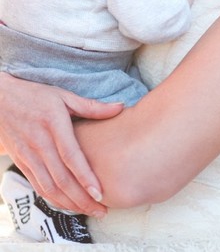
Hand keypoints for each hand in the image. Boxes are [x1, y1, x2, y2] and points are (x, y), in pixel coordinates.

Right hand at [0, 72, 123, 214]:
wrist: (0, 100)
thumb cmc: (35, 95)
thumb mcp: (63, 96)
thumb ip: (91, 106)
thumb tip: (120, 107)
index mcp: (53, 123)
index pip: (70, 155)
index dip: (85, 176)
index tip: (100, 193)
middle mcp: (39, 142)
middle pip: (61, 178)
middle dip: (82, 199)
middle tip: (101, 210)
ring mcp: (28, 155)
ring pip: (49, 187)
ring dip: (69, 204)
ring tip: (89, 211)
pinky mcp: (21, 163)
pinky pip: (38, 186)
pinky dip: (54, 199)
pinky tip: (69, 204)